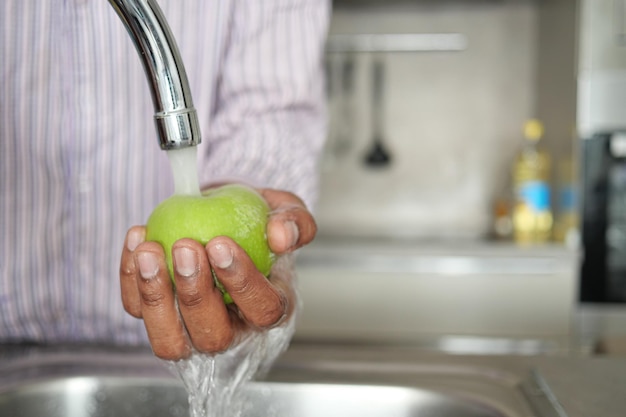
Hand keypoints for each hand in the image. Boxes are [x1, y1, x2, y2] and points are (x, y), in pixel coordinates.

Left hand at [119, 188, 315, 360]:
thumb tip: (280, 236)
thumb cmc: (256, 220)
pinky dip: (130, 277)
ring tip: (150, 250)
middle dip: (195, 294)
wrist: (221, 217)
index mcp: (268, 306)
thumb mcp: (284, 211)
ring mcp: (190, 327)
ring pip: (169, 341)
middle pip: (214, 337)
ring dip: (155, 298)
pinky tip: (138, 238)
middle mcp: (231, 327)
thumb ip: (294, 221)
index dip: (243, 283)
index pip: (263, 311)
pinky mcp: (158, 315)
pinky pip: (137, 309)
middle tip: (186, 246)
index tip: (221, 244)